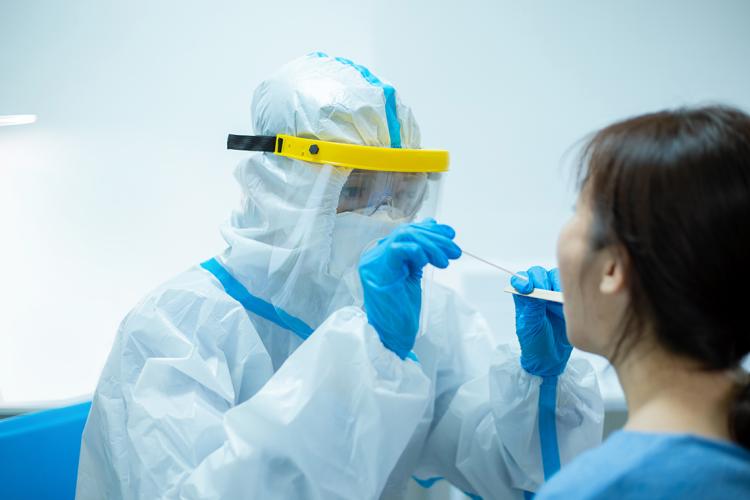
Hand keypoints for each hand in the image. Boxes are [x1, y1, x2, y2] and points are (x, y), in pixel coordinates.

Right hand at [359, 218, 460, 358]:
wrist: (391, 334)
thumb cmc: (400, 310)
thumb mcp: (413, 274)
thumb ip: (420, 253)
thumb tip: (436, 229)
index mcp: (381, 254)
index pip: (407, 231)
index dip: (430, 230)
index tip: (451, 236)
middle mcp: (375, 255)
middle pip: (407, 232)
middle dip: (435, 239)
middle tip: (454, 251)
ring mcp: (374, 262)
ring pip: (405, 237)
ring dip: (432, 246)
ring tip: (446, 261)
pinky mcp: (378, 271)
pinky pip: (398, 249)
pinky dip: (418, 251)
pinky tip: (430, 262)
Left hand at [511, 266, 571, 376]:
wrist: (551, 359)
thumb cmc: (535, 343)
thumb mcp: (529, 327)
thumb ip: (531, 308)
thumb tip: (531, 289)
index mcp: (524, 298)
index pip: (522, 279)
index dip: (524, 279)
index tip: (527, 287)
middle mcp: (539, 293)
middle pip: (540, 274)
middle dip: (542, 279)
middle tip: (544, 290)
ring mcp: (554, 296)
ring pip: (557, 278)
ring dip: (557, 283)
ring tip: (558, 297)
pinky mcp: (569, 302)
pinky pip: (571, 289)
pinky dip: (571, 291)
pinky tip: (569, 301)